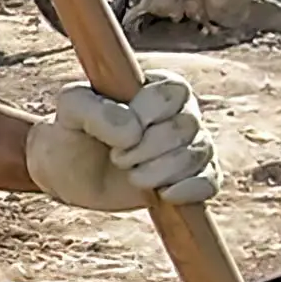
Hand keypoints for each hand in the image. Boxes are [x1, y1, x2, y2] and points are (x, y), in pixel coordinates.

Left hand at [22, 74, 218, 211]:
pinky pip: (211, 181)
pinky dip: (191, 189)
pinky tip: (164, 195)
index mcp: (158, 86)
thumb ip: (92, 109)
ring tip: (131, 176)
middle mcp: (182, 111)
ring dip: (160, 172)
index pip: (172, 93)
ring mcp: (191, 145)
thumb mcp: (70, 110)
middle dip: (147, 150)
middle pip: (186, 127)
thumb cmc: (72, 131)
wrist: (69, 173)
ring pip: (198, 154)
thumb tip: (132, 132)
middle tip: (118, 158)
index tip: (119, 135)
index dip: (146, 116)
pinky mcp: (193, 177)